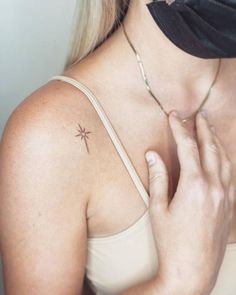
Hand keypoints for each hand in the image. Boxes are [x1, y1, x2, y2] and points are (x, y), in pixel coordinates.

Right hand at [145, 110, 233, 293]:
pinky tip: (222, 157)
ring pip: (225, 160)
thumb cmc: (171, 241)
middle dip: (204, 129)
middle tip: (199, 115)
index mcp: (194, 185)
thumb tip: (152, 154)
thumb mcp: (158, 209)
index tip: (174, 116)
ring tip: (211, 130)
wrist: (192, 271)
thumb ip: (158, 178)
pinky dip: (226, 160)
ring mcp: (225, 197)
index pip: (187, 147)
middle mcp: (214, 187)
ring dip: (217, 142)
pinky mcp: (230, 206)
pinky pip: (232, 176)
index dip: (180, 128)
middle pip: (210, 148)